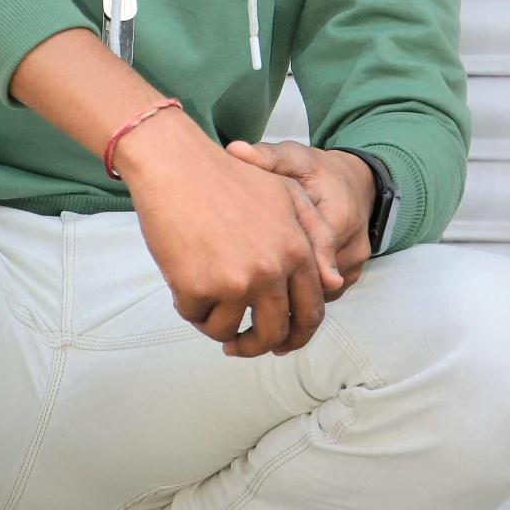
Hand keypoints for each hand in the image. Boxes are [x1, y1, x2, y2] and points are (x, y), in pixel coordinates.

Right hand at [116, 112, 344, 357]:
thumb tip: (333, 283)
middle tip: (239, 343)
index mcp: (296, 251)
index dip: (296, 334)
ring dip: (217, 326)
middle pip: (273, 333)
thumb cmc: (227, 176)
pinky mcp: (198, 287)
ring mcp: (234, 281)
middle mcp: (271, 271)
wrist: (175, 164)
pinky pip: (196, 317)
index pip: (310, 312)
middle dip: (256, 345)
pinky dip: (189, 307)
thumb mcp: (286, 193)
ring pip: (230, 332)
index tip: (278, 341)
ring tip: (206, 301)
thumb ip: (317, 236)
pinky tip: (184, 283)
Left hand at [223, 140, 375, 289]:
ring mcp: (353, 265)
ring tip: (253, 298)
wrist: (352, 182)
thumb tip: (235, 150)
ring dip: (291, 294)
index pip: (310, 251)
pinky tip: (272, 293)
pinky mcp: (350, 276)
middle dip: (281, 286)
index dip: (281, 265)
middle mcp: (353, 246)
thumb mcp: (294, 158)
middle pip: (313, 279)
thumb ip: (266, 158)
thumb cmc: (317, 171)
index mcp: (340, 216)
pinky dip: (299, 293)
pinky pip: (322, 293)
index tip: (251, 276)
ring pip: (318, 291)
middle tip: (241, 294)